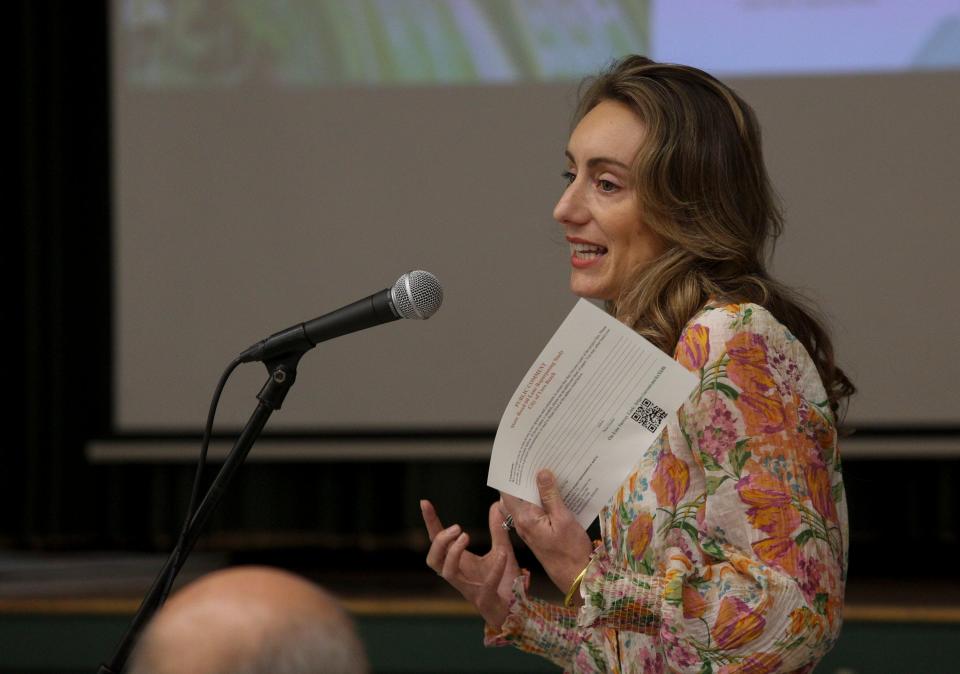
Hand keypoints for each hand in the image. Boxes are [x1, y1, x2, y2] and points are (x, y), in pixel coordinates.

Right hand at [421, 499, 521, 628]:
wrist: (515, 611)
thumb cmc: (503, 582)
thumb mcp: (502, 550)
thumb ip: (497, 530)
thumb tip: (494, 505)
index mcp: (459, 562)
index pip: (437, 541)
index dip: (430, 523)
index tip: (425, 503)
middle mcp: (459, 576)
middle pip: (433, 559)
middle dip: (440, 541)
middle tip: (457, 528)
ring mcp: (469, 589)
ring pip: (447, 572)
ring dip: (453, 553)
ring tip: (466, 536)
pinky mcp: (484, 599)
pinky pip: (485, 584)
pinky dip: (495, 568)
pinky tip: (504, 555)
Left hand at [500, 469, 592, 596]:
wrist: (577, 578)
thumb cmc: (571, 551)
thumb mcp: (564, 519)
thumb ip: (551, 495)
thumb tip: (541, 473)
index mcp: (525, 518)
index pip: (508, 492)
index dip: (511, 475)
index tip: (517, 459)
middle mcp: (523, 523)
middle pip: (517, 496)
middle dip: (525, 478)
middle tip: (537, 460)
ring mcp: (530, 529)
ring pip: (527, 503)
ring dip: (535, 489)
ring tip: (548, 471)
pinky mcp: (539, 533)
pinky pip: (537, 511)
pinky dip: (543, 500)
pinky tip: (556, 492)